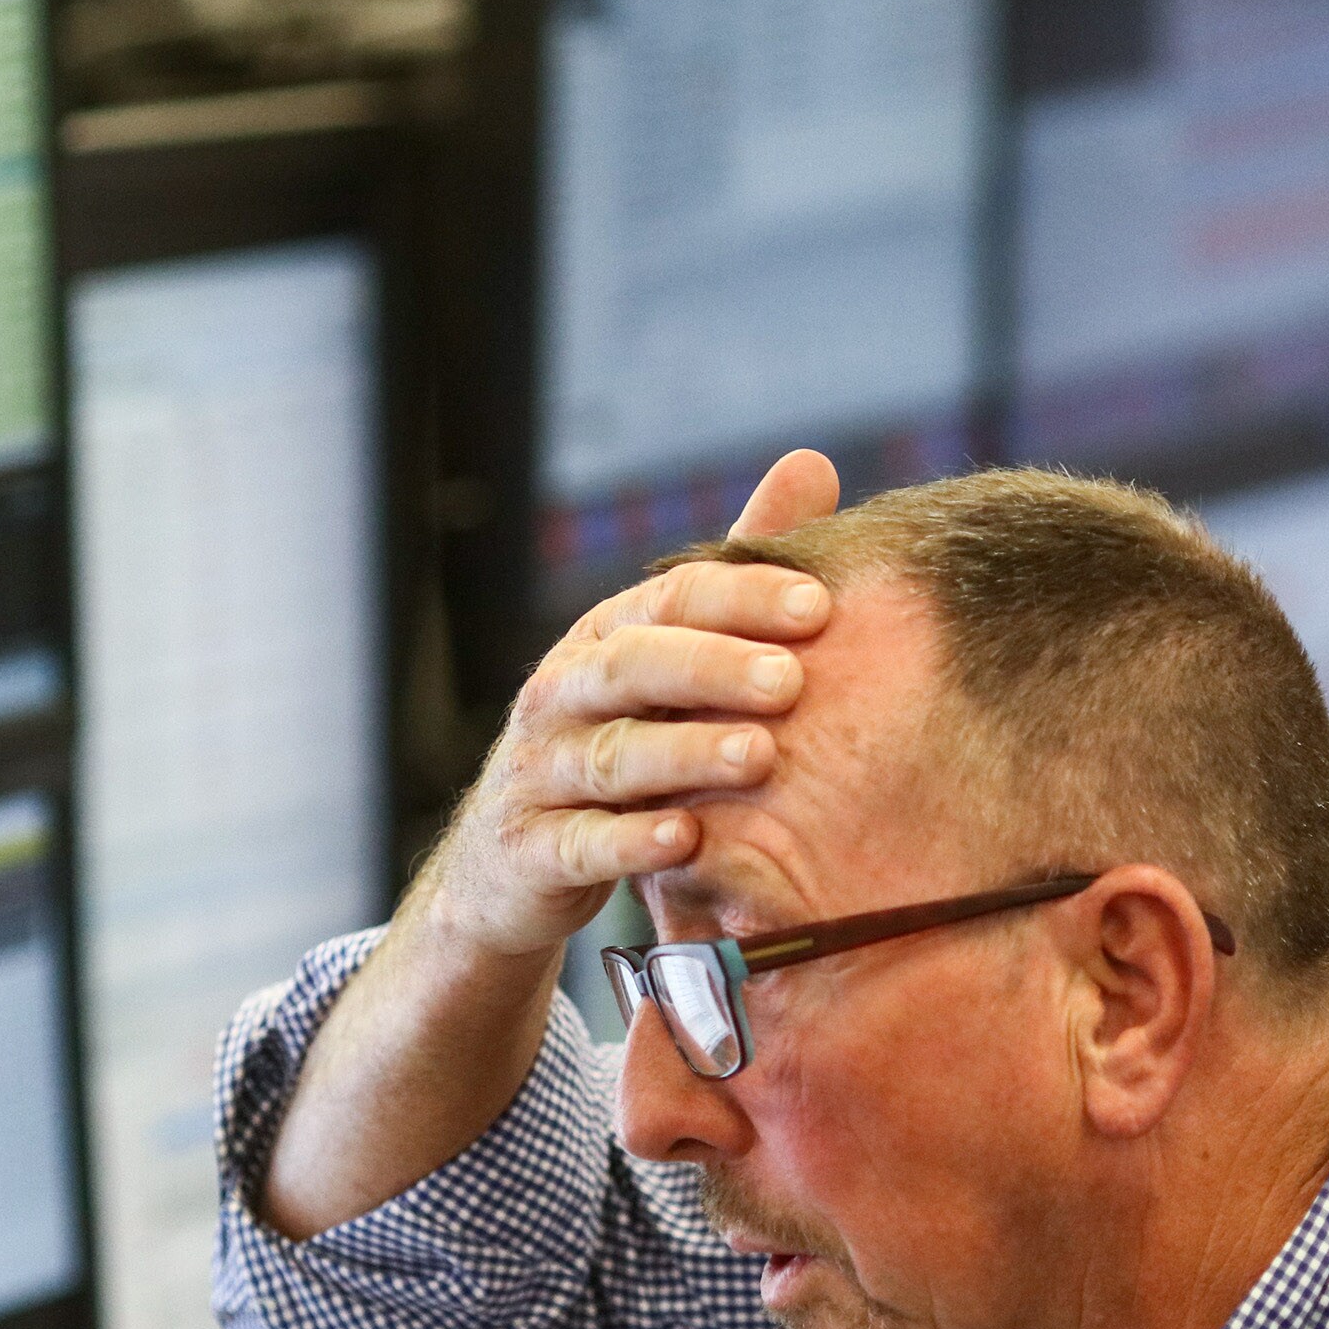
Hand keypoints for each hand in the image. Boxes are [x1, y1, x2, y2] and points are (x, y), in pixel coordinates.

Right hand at [416, 451, 845, 961]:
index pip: (672, 598)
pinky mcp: (532, 851)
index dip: (743, 598)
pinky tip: (686, 839)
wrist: (507, 867)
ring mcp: (541, 773)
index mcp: (605, 639)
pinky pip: (580, 843)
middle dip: (713, 667)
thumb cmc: (614, 745)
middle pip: (634, 666)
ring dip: (686, 754)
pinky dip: (630, 842)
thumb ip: (732, 578)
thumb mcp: (664, 661)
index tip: (822, 607)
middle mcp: (563, 693)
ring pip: (612, 756)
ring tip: (760, 757)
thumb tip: (813, 461)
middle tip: (791, 680)